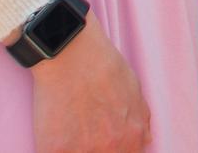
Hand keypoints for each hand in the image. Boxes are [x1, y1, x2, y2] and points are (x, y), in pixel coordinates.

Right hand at [29, 20, 152, 152]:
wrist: (73, 55)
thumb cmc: (105, 68)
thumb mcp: (135, 92)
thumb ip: (140, 121)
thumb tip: (144, 140)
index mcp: (131, 138)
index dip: (115, 151)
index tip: (105, 145)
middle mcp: (109, 148)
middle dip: (95, 149)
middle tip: (86, 134)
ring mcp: (80, 152)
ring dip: (75, 149)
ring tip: (72, 131)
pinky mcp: (53, 150)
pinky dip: (54, 148)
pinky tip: (55, 133)